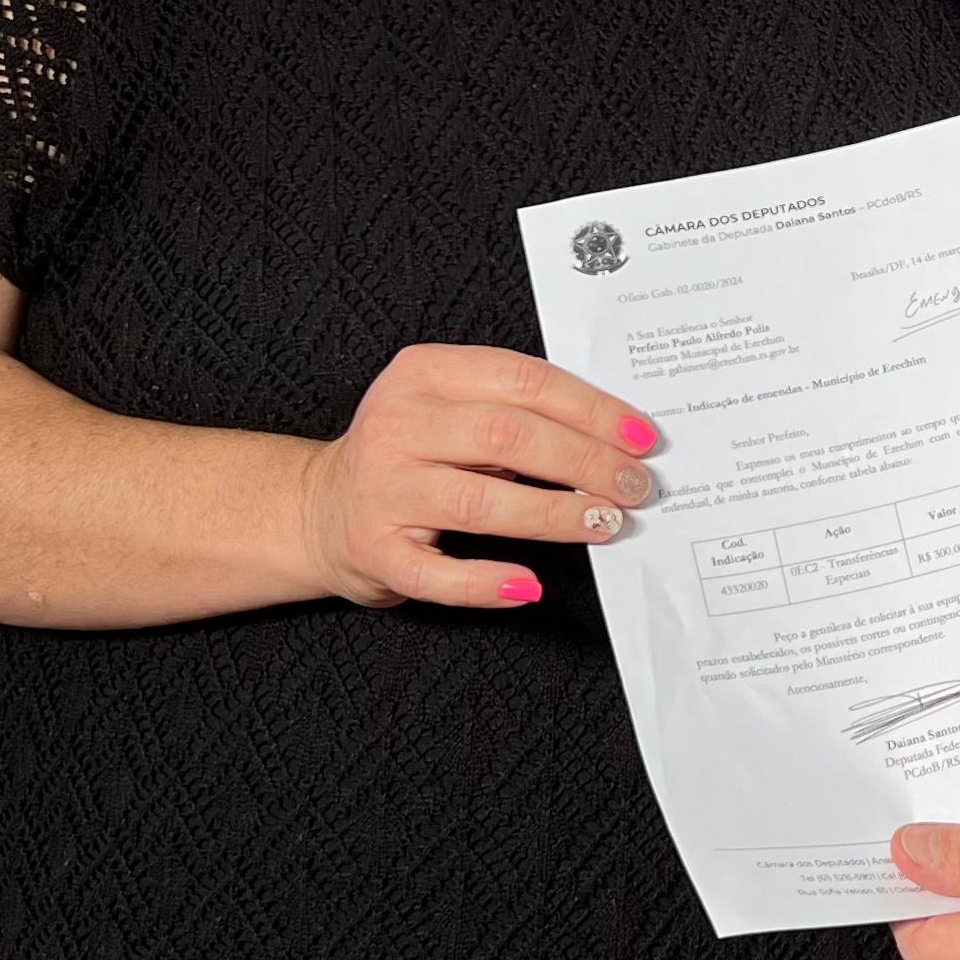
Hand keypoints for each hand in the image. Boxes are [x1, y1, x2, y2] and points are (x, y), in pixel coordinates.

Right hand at [296, 343, 658, 608]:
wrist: (319, 507)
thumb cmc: (410, 454)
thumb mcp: (449, 407)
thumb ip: (515, 409)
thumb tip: (615, 437)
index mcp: (424, 374)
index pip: (524, 381)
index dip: (591, 410)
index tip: (640, 438)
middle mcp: (397, 424)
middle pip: (509, 436)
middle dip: (585, 462)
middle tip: (634, 486)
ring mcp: (382, 489)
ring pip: (481, 503)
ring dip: (554, 516)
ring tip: (604, 523)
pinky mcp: (373, 550)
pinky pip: (437, 574)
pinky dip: (487, 582)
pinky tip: (529, 585)